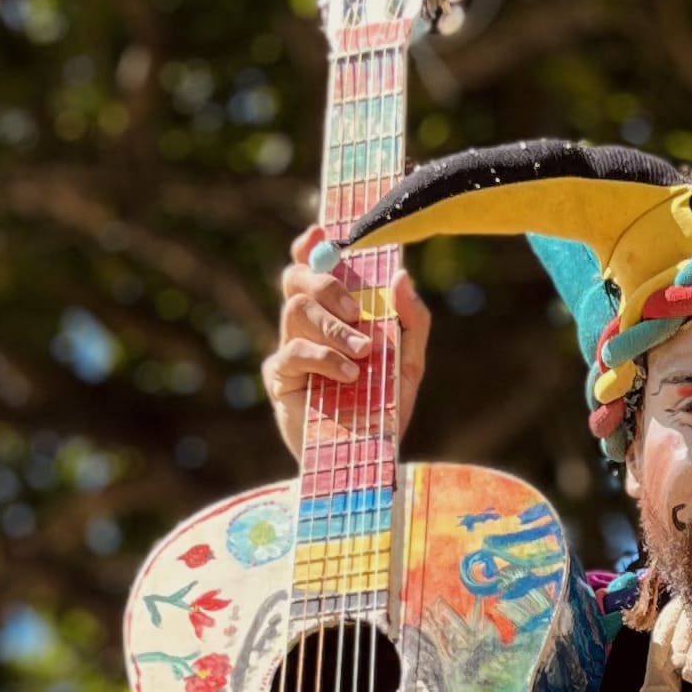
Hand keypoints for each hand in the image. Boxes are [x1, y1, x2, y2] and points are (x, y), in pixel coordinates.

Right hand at [265, 226, 428, 459]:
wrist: (365, 459)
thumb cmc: (384, 409)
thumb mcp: (410, 363)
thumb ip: (412, 321)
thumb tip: (401, 275)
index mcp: (334, 314)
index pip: (313, 267)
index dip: (311, 245)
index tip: (321, 233)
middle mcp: (307, 327)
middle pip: (296, 280)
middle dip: (326, 285)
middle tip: (356, 311)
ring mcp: (290, 350)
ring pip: (294, 310)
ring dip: (332, 327)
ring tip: (362, 353)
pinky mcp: (280, 379)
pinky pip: (293, 352)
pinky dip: (324, 358)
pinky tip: (349, 374)